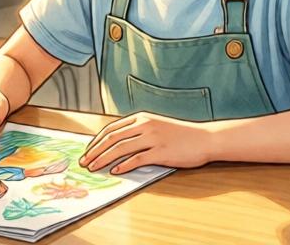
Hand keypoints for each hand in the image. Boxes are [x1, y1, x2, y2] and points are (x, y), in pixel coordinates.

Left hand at [79, 112, 211, 174]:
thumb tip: (116, 143)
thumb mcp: (156, 125)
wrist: (205, 138)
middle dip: (95, 151)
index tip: (87, 152)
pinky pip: (137, 159)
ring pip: (121, 148)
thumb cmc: (180, 134)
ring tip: (94, 168)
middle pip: (112, 138)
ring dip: (104, 159)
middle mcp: (145, 125)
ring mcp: (153, 138)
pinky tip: (115, 171)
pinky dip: (124, 166)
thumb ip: (138, 131)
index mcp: (141, 118)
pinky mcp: (161, 152)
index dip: (96, 141)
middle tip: (84, 162)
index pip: (111, 129)